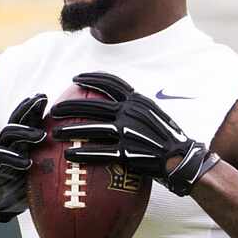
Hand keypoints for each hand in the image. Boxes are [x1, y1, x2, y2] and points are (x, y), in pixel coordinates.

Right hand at [0, 94, 47, 221]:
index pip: (25, 118)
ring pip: (7, 134)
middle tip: (42, 100)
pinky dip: (13, 159)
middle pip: (16, 119)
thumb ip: (49, 156)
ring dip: (25, 132)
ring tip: (41, 135)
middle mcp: (7, 143)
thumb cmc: (20, 183)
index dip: (32, 106)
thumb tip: (77, 149)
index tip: (44, 95)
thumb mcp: (37, 169)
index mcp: (18, 141)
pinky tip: (27, 163)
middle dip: (28, 108)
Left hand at [50, 72, 219, 195]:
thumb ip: (135, 108)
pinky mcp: (127, 152)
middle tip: (55, 109)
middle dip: (71, 106)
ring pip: (92, 128)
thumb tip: (119, 104)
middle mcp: (131, 112)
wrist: (182, 159)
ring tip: (55, 133)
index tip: (76, 78)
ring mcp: (128, 132)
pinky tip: (70, 154)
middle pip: (93, 105)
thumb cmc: (168, 138)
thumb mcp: (153, 114)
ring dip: (70, 130)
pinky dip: (83, 152)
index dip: (92, 78)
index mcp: (137, 101)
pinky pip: (99, 151)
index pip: (111, 83)